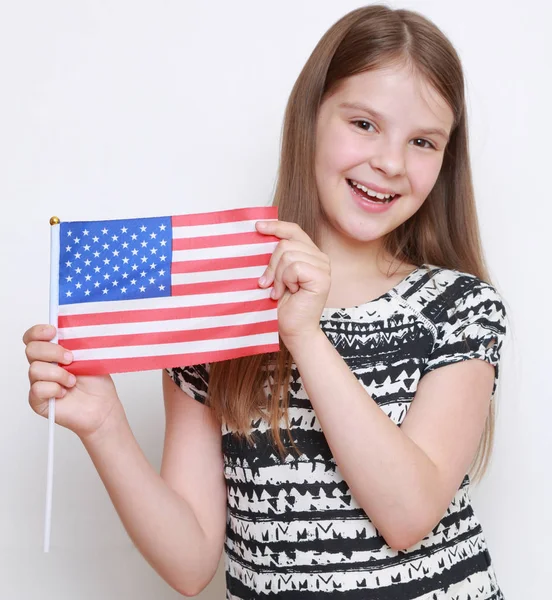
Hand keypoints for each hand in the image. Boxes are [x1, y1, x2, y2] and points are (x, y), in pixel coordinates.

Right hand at [23, 324, 124, 440]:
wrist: (102, 406)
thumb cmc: (97, 383)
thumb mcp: (90, 355)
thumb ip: (76, 342)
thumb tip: (67, 327)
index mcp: (54, 352)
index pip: (33, 337)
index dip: (38, 332)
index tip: (53, 332)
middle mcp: (44, 365)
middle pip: (31, 349)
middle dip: (53, 352)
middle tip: (71, 359)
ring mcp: (39, 382)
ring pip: (35, 369)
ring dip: (59, 374)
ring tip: (73, 381)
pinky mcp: (38, 400)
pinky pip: (37, 389)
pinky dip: (54, 389)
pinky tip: (64, 392)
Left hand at [256, 220, 330, 347]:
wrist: (293, 330)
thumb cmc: (284, 305)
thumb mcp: (276, 275)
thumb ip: (276, 257)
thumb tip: (260, 235)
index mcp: (310, 254)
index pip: (294, 231)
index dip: (276, 226)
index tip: (257, 227)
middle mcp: (320, 257)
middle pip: (286, 243)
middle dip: (271, 265)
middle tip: (268, 284)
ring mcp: (323, 267)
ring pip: (288, 255)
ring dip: (278, 276)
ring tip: (279, 291)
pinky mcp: (322, 278)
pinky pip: (294, 267)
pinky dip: (285, 281)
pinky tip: (289, 293)